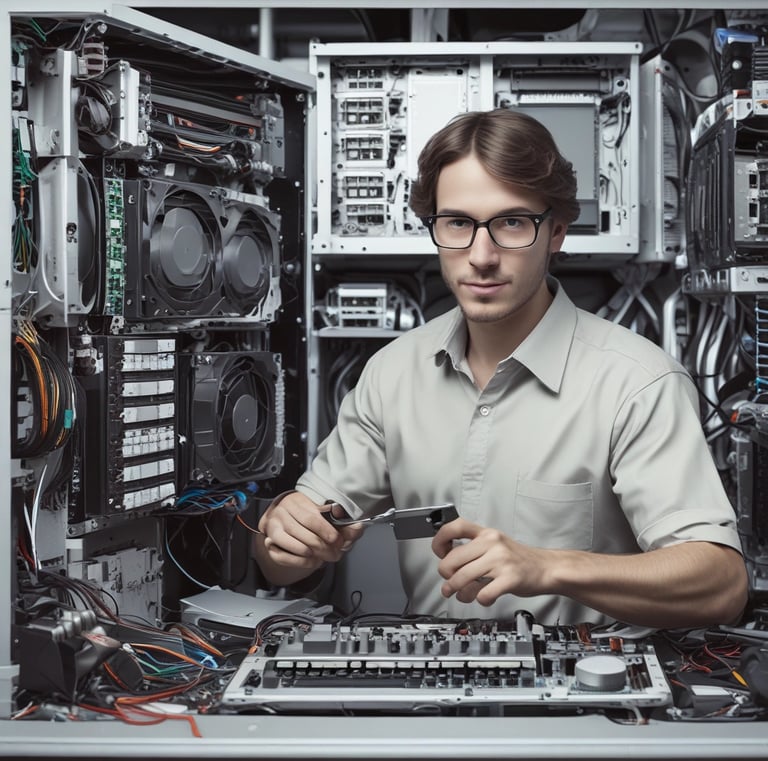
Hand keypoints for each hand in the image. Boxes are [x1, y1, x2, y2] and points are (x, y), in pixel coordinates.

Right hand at [257, 492, 363, 568]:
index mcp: (296, 501)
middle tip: (336, 554)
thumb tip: (357, 528)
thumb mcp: (322, 513)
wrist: (281, 520)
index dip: (327, 532)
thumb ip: (341, 520)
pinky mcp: (268, 543)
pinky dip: (302, 562)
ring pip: (297, 547)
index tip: (339, 541)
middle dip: (324, 547)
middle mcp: (282, 513)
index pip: (312, 518)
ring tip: (325, 557)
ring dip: (314, 555)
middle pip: (305, 534)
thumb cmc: (305, 516)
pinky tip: (313, 560)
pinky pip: (285, 557)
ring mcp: (273, 528)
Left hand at [431, 518, 549, 605]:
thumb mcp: (495, 544)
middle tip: (448, 583)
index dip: (440, 540)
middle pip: (452, 559)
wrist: (546, 568)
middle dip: (445, 576)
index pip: (454, 527)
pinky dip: (479, 600)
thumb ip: (473, 549)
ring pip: (463, 578)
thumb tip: (447, 562)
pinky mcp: (510, 579)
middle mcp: (492, 544)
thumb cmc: (518, 559)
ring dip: (457, 591)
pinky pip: (483, 594)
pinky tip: (485, 597)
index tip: (439, 552)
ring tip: (460, 595)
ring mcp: (501, 561)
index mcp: (486, 533)